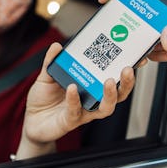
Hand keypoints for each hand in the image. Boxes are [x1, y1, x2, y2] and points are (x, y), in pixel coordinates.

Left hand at [16, 42, 134, 158]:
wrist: (30, 121)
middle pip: (118, 95)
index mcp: (89, 87)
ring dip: (110, 95)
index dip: (126, 72)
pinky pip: (76, 111)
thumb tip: (57, 46)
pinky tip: (72, 88)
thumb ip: (51, 61)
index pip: (114, 79)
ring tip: (109, 81)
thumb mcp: (46, 76)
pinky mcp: (70, 121)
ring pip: (105, 108)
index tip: (136, 58)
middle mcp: (90, 100)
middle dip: (126, 83)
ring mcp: (83, 112)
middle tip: (127, 69)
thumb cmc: (43, 99)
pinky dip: (74, 99)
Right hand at [98, 0, 166, 61]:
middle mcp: (155, 4)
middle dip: (122, 23)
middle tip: (120, 34)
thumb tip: (164, 39)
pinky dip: (151, 53)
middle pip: (127, 8)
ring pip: (134, 30)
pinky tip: (163, 54)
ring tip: (148, 51)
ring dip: (137, 43)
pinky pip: (146, 44)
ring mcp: (156, 20)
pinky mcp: (160, 35)